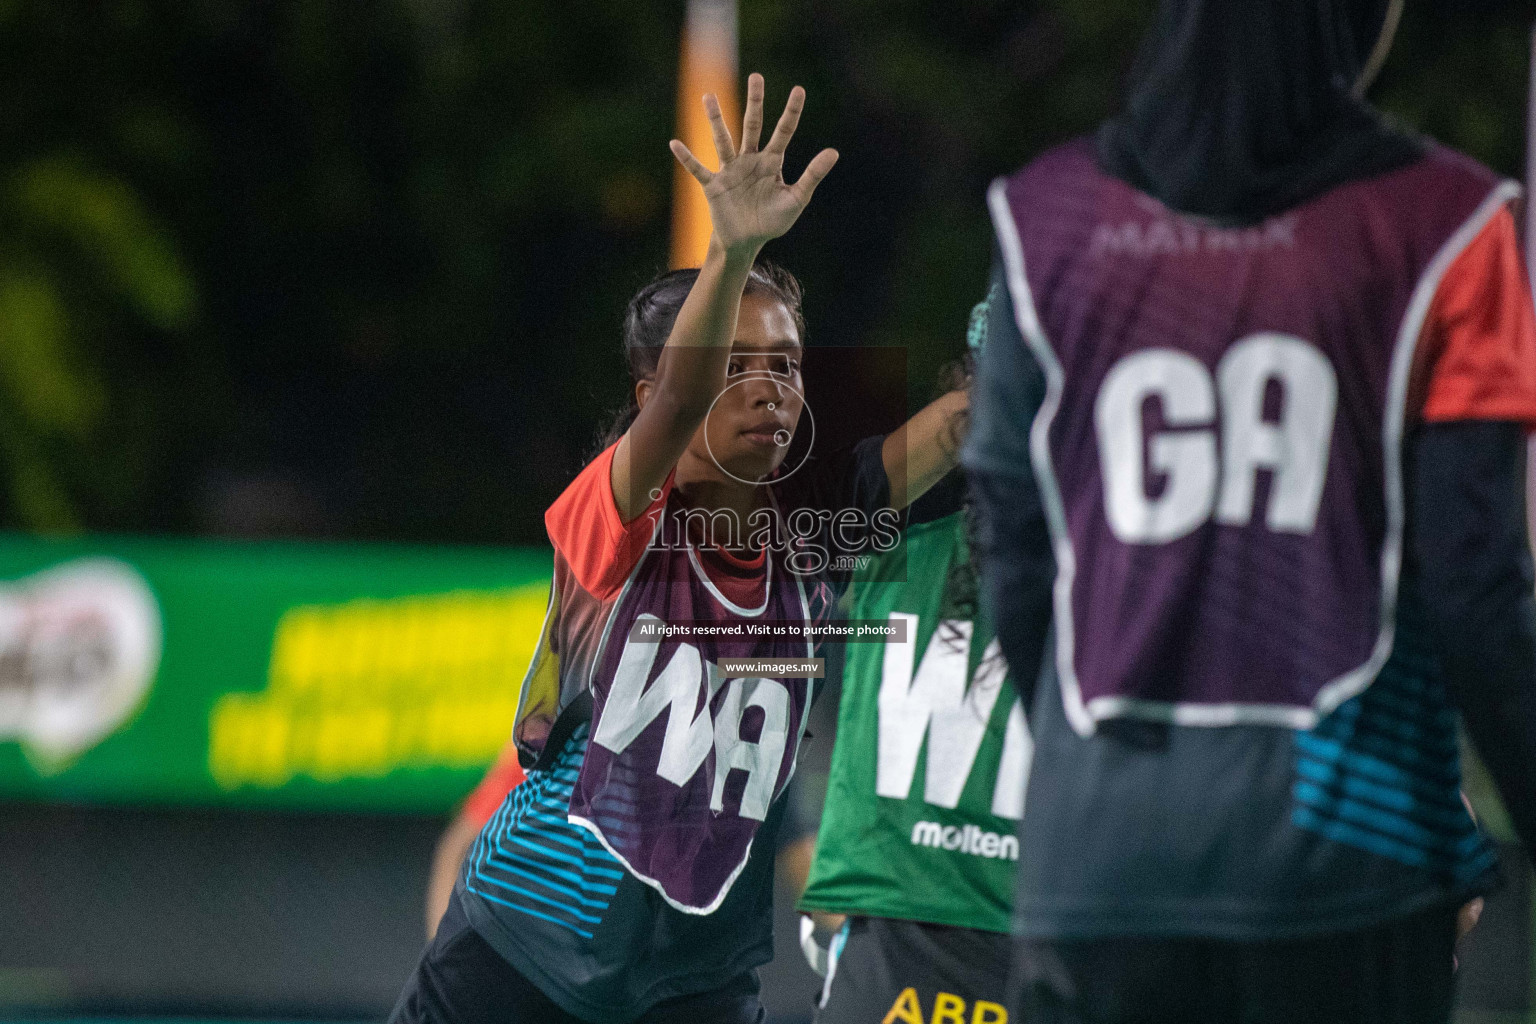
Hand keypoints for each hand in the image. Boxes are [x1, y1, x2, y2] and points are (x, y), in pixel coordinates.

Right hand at [670, 73, 838, 255]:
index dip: (791, 112)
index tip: (799, 90)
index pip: (783, 132)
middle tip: (756, 76)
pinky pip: (699, 169)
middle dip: (755, 102)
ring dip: (716, 119)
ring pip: (723, 140)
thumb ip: (812, 176)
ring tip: (708, 97)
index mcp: (772, 162)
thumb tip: (834, 151)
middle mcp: (750, 160)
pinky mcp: (714, 186)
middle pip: (752, 125)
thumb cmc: (771, 221)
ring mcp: (730, 171)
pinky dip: (687, 158)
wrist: (747, 242)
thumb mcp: (796, 199)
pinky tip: (675, 144)